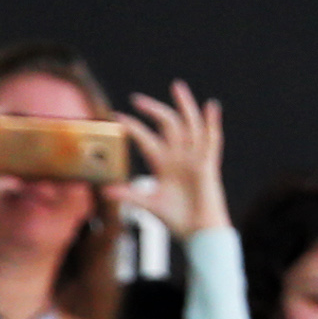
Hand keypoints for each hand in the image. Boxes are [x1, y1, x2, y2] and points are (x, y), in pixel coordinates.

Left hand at [127, 83, 231, 237]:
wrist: (198, 231)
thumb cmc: (177, 219)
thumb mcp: (148, 204)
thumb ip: (128, 196)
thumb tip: (105, 191)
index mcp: (164, 164)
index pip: (146, 139)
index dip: (133, 127)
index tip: (117, 116)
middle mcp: (179, 156)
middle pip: (167, 125)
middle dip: (153, 110)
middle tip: (136, 98)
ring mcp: (194, 158)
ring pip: (189, 125)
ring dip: (184, 105)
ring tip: (176, 86)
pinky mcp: (208, 164)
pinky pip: (212, 139)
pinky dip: (212, 122)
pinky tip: (211, 106)